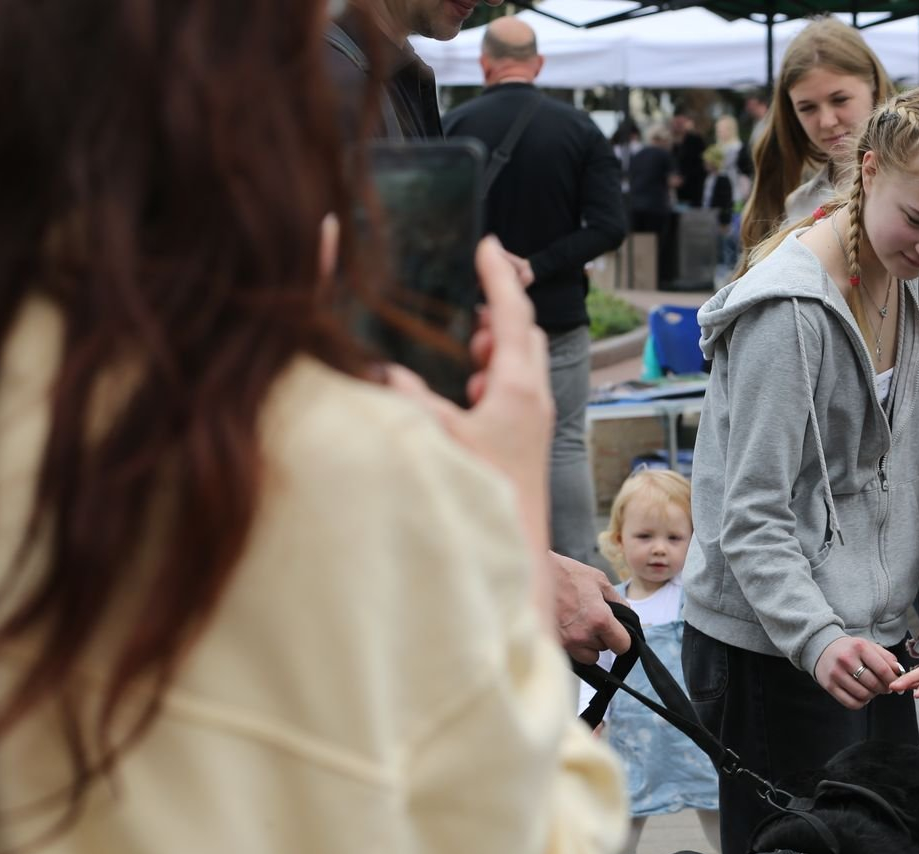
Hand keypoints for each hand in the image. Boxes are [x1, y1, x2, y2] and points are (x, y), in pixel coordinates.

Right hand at [380, 237, 554, 620]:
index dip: (498, 275)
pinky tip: (473, 384)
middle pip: (524, 331)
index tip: (490, 244)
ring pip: (522, 358)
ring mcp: (535, 416)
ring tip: (471, 341)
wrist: (515, 544)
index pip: (510, 314)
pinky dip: (498, 369)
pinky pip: (517, 384)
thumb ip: (410, 402)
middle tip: (478, 288)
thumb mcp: (438, 440)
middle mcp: (533, 397)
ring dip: (498, 340)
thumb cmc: (483, 493)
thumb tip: (383, 373)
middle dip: (501, 304)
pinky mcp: (528, 435)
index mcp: (517, 387)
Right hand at [553, 554, 631, 661]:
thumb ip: (617, 600)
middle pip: (603, 650)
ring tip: (577, 625)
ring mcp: (566, 642)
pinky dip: (571, 645)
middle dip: (601, 638)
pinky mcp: (551, 644)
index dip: (622, 639)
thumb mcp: (598, 580)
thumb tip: (627, 615)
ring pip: (586, 657)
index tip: (617, 633)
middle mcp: (583, 635)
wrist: (531, 573)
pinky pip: (569, 653)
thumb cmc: (566, 573)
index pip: (622, 646)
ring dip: (586, 645)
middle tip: (591, 620)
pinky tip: (565, 627)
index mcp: (599, 619)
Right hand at [814, 637, 903, 709]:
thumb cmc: (851, 649)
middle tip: (885, 688)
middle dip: (884, 689)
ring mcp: (836, 674)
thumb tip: (900, 672)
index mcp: (859, 647)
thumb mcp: (868, 646)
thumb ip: (886, 658)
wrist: (823, 649)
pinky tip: (862, 695)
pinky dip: (861, 702)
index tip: (897, 684)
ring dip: (873, 696)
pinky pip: (851, 703)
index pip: (882, 669)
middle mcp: (846, 659)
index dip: (893, 680)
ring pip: (863, 694)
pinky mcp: (829, 686)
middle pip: (873, 684)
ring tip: (873, 690)